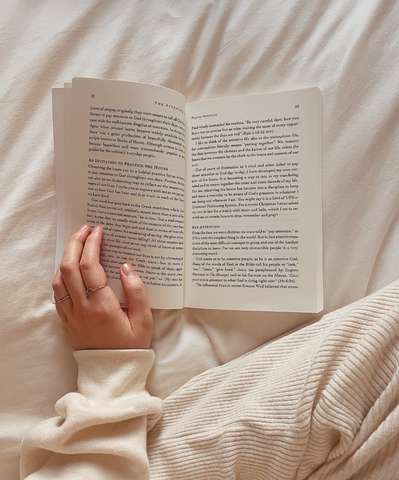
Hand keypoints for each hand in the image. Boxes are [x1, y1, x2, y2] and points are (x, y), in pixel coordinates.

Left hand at [52, 225, 151, 349]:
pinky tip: (70, 268)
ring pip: (58, 279)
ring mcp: (71, 315)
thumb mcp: (144, 320)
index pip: (90, 267)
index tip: (99, 231)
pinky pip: (57, 293)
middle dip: (75, 243)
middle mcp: (82, 308)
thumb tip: (126, 267)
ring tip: (78, 244)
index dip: (92, 245)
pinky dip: (61, 275)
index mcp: (102, 306)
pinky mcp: (67, 321)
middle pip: (68, 267)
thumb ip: (137, 291)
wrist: (112, 374)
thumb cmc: (131, 347)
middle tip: (86, 229)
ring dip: (65, 257)